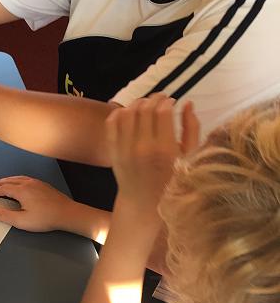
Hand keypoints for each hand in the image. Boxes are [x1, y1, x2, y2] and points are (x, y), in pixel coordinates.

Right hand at [0, 176, 76, 231]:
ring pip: (19, 178)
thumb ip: (5, 216)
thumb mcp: (22, 221)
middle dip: (1, 182)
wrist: (66, 213)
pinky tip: (21, 183)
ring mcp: (37, 183)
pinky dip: (19, 179)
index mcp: (22, 191)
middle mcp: (29, 184)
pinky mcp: (44, 185)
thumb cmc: (46, 218)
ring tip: (4, 181)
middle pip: (11, 180)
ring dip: (9, 179)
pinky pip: (27, 178)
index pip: (5, 188)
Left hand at [106, 97, 199, 214]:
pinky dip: (119, 113)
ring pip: (127, 112)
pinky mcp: (113, 152)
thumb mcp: (189, 158)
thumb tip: (187, 102)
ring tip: (145, 105)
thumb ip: (191, 129)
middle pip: (144, 108)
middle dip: (154, 99)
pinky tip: (128, 113)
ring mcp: (125, 150)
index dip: (167, 101)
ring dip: (137, 103)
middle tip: (160, 100)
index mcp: (165, 149)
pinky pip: (111, 124)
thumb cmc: (173, 181)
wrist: (144, 203)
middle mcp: (143, 147)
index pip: (162, 111)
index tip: (171, 101)